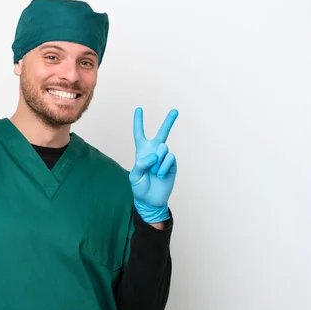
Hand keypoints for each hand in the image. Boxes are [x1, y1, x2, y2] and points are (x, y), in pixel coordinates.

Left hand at [129, 107, 178, 222]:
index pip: (139, 134)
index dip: (138, 122)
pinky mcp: (172, 164)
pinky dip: (163, 166)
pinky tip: (160, 174)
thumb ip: (141, 163)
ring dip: (158, 160)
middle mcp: (154, 152)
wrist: (151, 200)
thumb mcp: (135, 176)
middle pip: (162, 133)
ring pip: (164, 148)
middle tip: (175, 110)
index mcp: (142, 152)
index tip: (139, 109)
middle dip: (169, 122)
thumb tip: (155, 155)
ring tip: (155, 172)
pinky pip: (170, 158)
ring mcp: (164, 158)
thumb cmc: (140, 188)